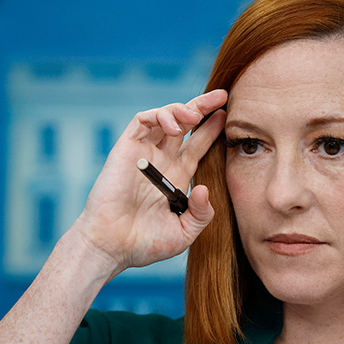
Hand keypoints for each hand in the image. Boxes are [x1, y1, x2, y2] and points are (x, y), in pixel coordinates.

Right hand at [71, 89, 227, 275]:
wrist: (113, 247)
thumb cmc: (145, 243)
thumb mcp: (185, 232)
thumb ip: (202, 213)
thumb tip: (204, 188)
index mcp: (178, 177)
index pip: (199, 145)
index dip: (213, 129)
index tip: (230, 115)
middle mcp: (163, 161)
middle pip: (185, 125)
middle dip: (203, 107)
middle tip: (222, 95)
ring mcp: (144, 154)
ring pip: (165, 118)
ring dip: (181, 109)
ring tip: (194, 115)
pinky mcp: (126, 149)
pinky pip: (142, 121)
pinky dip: (159, 115)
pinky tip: (174, 125)